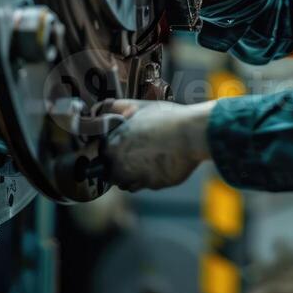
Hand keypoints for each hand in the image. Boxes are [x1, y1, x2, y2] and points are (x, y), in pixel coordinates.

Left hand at [95, 99, 215, 191]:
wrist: (191, 134)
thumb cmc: (166, 118)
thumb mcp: (140, 107)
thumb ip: (119, 107)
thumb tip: (106, 105)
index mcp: (113, 146)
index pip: (101, 156)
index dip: (110, 151)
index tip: (119, 147)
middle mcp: (120, 166)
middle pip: (111, 173)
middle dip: (119, 167)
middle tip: (134, 155)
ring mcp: (136, 178)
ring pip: (127, 183)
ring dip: (132, 176)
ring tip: (146, 161)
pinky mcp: (153, 186)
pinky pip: (146, 186)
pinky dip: (149, 179)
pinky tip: (159, 165)